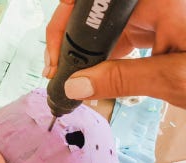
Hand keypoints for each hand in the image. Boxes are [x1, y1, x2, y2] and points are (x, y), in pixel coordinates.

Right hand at [45, 0, 185, 108]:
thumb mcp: (172, 78)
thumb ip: (120, 80)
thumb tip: (76, 86)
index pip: (89, 2)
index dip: (64, 26)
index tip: (57, 61)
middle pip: (93, 13)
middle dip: (73, 44)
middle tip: (62, 75)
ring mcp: (154, 8)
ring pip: (104, 25)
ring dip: (88, 53)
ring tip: (78, 81)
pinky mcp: (157, 20)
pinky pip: (120, 33)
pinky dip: (107, 55)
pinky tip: (101, 75)